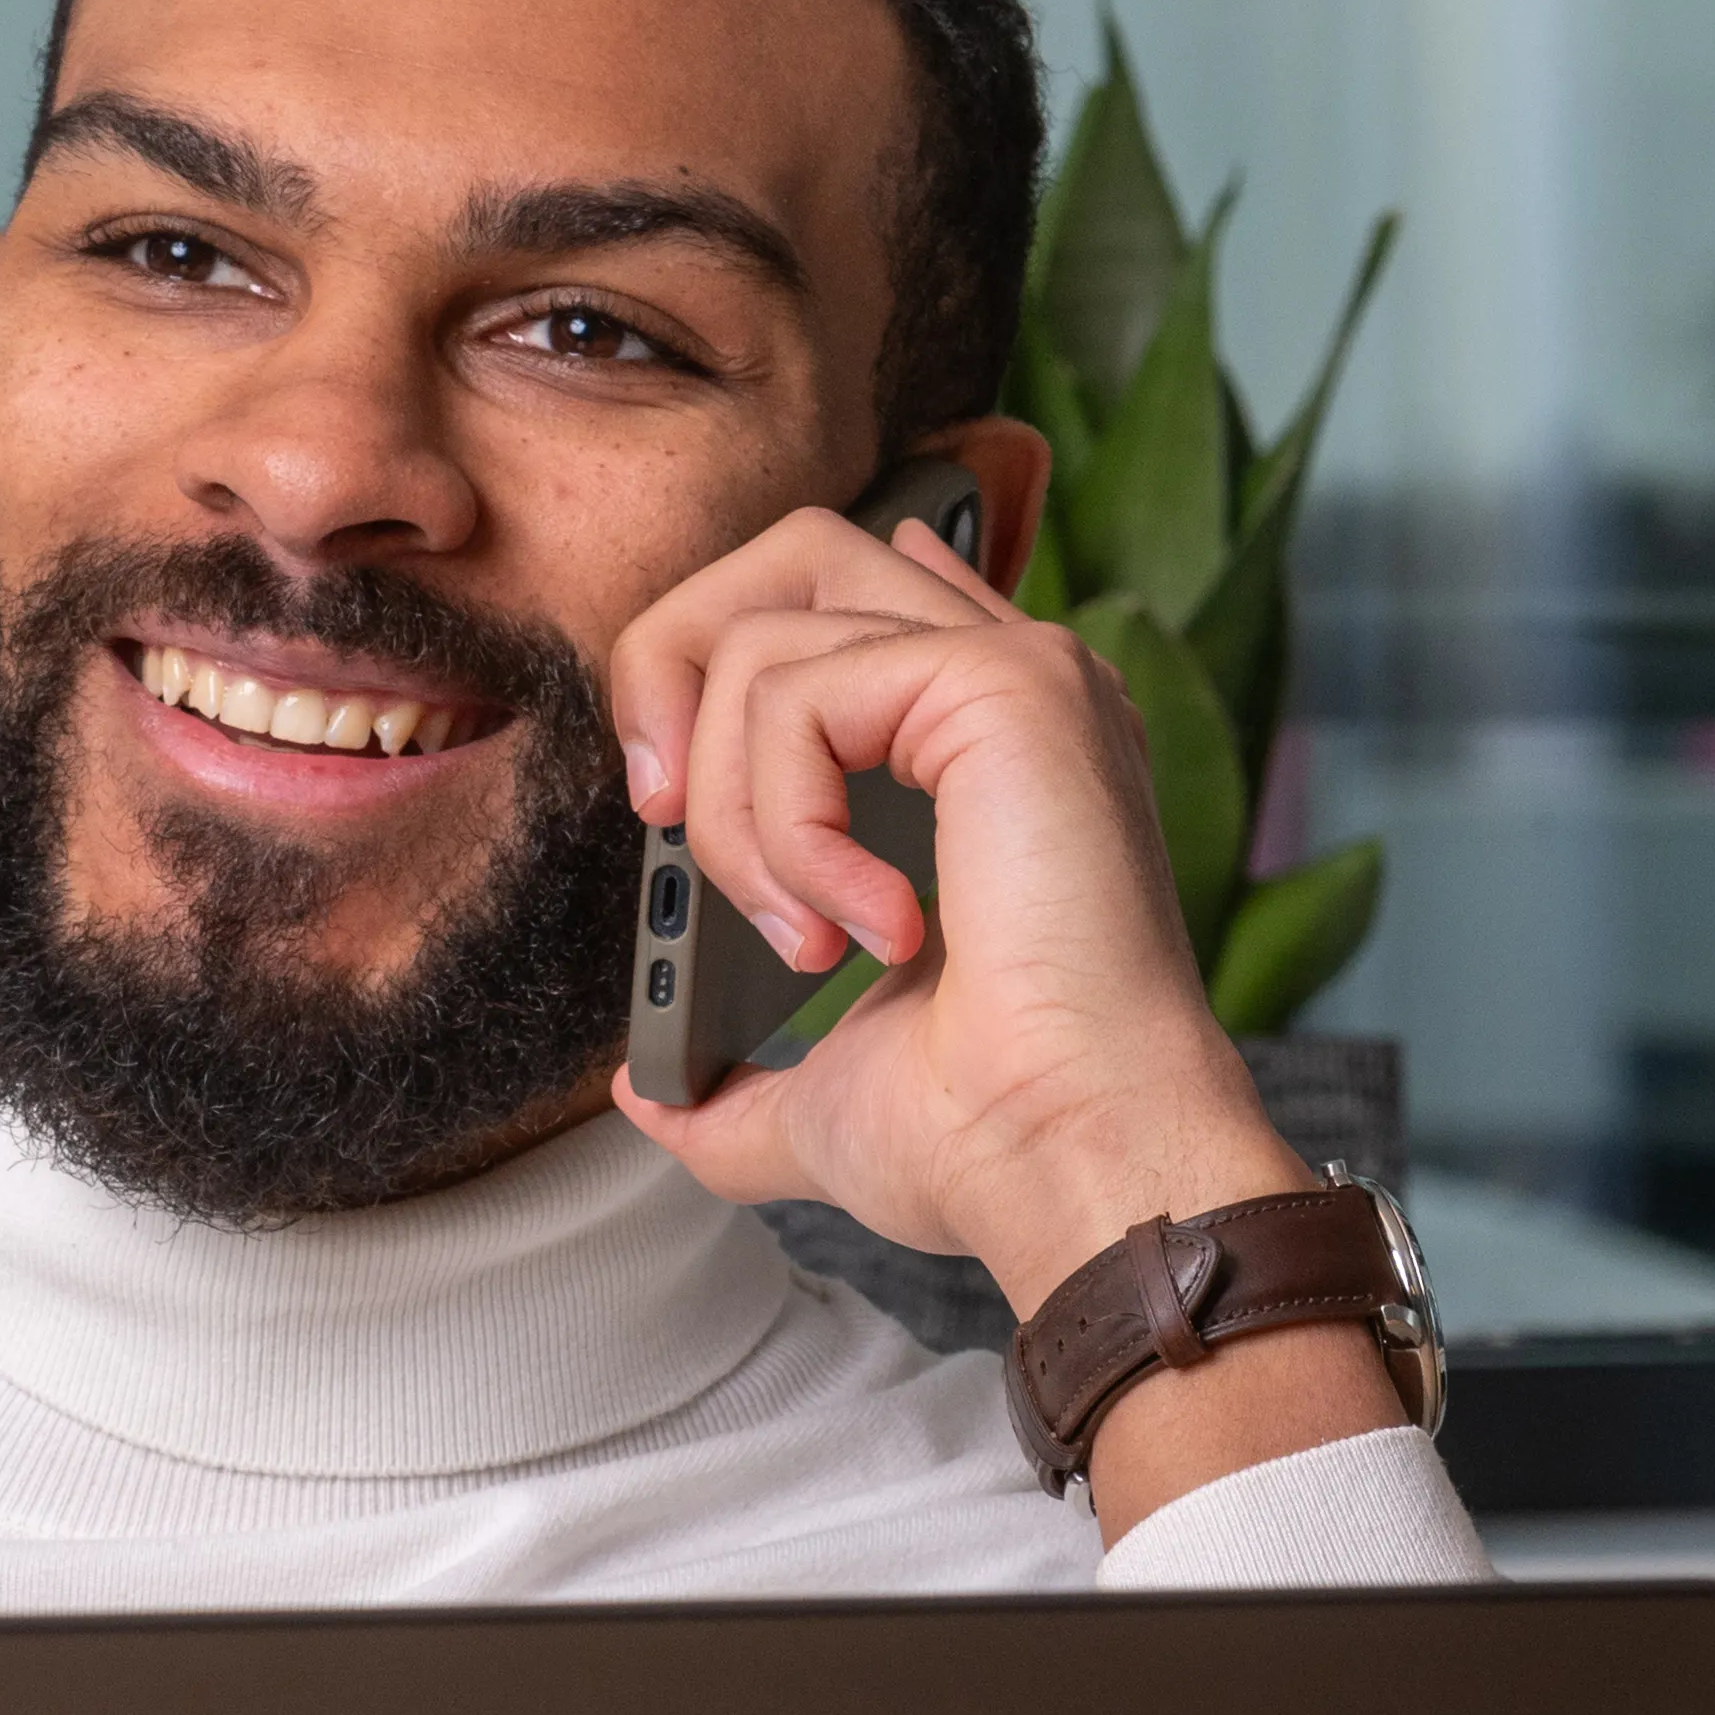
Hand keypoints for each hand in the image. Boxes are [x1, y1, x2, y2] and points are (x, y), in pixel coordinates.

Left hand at [609, 506, 1402, 1521]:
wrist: (1067, 1166)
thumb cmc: (986, 1139)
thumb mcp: (819, 1098)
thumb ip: (731, 1083)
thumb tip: (647, 1090)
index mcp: (986, 747)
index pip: (845, 592)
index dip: (727, 653)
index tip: (673, 797)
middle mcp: (1014, 685)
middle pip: (790, 548)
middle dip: (672, 666)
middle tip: (659, 821)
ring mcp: (1020, 672)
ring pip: (764, 632)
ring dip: (732, 811)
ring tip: (807, 941)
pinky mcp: (1006, 684)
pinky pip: (796, 690)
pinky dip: (781, 823)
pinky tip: (867, 927)